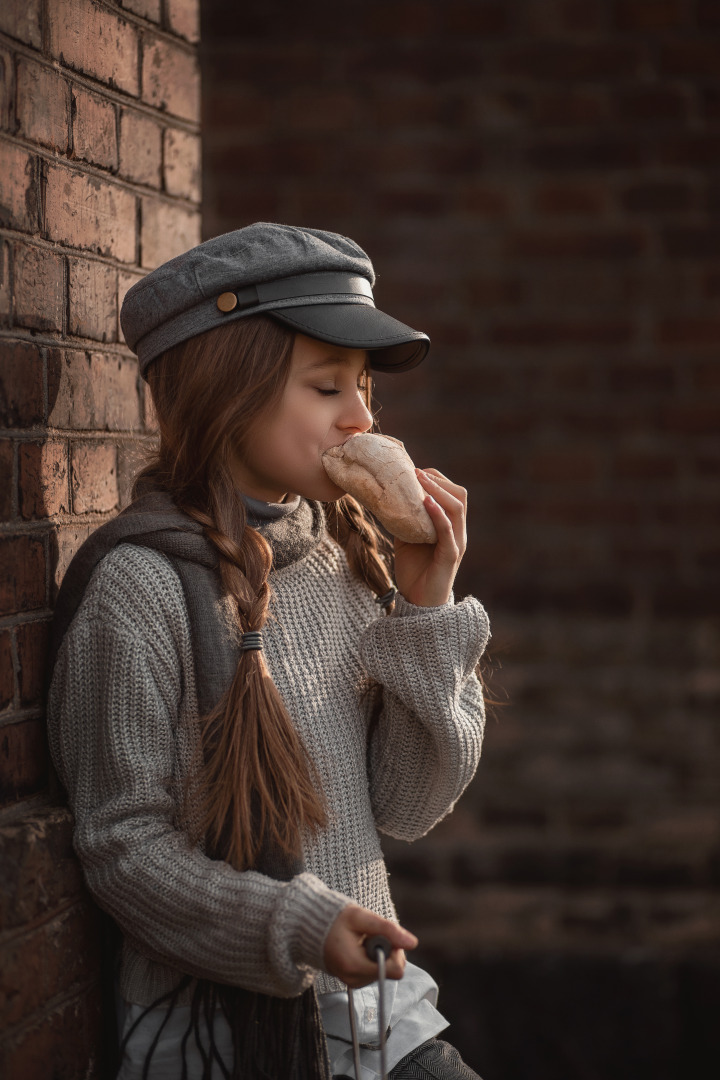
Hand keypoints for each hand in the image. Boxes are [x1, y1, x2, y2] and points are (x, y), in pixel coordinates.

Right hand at [323, 904, 417, 988]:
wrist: (311, 928)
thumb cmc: (334, 920)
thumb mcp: (361, 917)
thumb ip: (387, 929)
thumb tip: (413, 942)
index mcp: (355, 966)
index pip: (395, 970)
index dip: (396, 952)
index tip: (384, 936)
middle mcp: (354, 979)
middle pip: (391, 971)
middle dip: (388, 951)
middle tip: (371, 935)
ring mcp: (353, 982)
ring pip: (384, 972)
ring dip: (380, 954)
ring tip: (362, 940)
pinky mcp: (353, 981)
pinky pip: (374, 972)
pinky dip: (372, 958)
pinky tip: (359, 947)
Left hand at [393, 468, 466, 606]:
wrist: (418, 603)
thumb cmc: (414, 571)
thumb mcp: (407, 538)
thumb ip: (405, 519)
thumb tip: (387, 498)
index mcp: (450, 527)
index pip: (452, 494)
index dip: (436, 479)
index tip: (414, 470)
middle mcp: (457, 533)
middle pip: (459, 496)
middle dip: (438, 480)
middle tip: (415, 471)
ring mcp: (456, 544)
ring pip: (457, 509)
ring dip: (438, 490)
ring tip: (419, 479)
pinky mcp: (450, 556)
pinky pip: (447, 530)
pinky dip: (438, 513)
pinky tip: (425, 501)